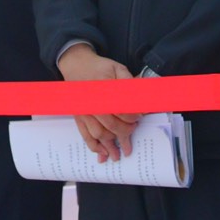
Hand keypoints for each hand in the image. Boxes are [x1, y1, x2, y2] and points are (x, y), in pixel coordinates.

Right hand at [57, 45, 141, 161]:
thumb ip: (131, 84)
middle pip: (111, 124)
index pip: (121, 109)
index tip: (139, 117)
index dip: (133, 116)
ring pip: (98, 133)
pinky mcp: (78, 117)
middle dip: (125, 132)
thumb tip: (144, 101)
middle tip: (133, 131)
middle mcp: (92, 102)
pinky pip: (85, 135)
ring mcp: (83, 111)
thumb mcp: (118, 68)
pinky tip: (102, 153)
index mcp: (103, 88)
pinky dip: (94, 146)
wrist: (76, 65)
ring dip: (110, 145)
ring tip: (119, 154)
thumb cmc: (99, 67)